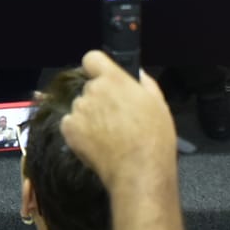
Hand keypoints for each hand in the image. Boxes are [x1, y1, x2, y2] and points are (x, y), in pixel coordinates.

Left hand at [61, 50, 176, 190]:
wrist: (139, 170)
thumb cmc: (154, 138)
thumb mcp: (159, 105)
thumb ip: (146, 84)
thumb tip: (139, 75)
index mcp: (114, 79)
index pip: (92, 59)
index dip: (96, 68)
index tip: (103, 78)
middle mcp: (92, 91)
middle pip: (89, 88)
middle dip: (99, 99)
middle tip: (115, 118)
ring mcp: (78, 110)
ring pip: (80, 108)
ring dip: (89, 117)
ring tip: (108, 136)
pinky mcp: (69, 130)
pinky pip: (70, 125)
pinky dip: (79, 133)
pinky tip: (96, 144)